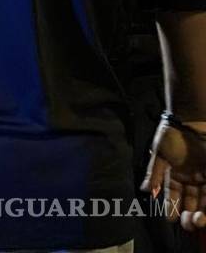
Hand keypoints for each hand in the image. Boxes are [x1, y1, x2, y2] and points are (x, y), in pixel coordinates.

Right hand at [143, 116, 205, 230]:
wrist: (191, 122)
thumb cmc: (172, 135)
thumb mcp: (159, 154)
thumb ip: (153, 173)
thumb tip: (145, 191)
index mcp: (176, 174)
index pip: (174, 195)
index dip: (172, 207)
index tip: (170, 220)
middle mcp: (191, 178)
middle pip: (190, 200)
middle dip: (188, 214)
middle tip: (187, 224)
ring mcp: (203, 177)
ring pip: (203, 199)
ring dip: (200, 212)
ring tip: (197, 221)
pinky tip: (204, 211)